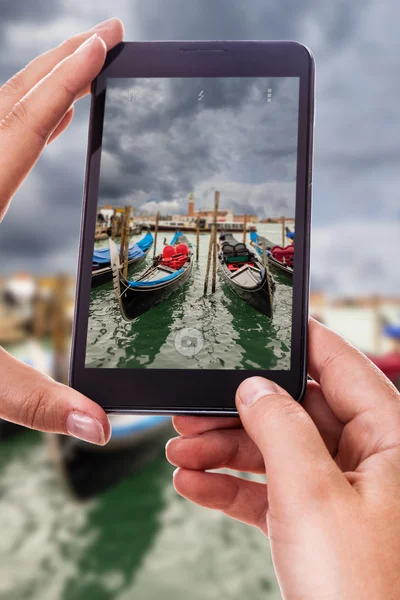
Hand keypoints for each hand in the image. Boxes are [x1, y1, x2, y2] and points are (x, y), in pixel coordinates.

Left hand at [0, 19, 123, 443]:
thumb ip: (35, 401)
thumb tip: (101, 427)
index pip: (23, 127)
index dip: (68, 81)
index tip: (101, 43)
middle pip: (6, 101)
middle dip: (59, 61)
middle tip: (102, 34)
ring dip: (35, 85)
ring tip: (76, 69)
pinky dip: (13, 117)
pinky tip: (33, 121)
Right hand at [167, 319, 399, 598]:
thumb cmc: (359, 589)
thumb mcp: (311, 492)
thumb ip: (280, 426)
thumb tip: (253, 386)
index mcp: (388, 436)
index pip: (338, 364)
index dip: (295, 342)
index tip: (254, 327)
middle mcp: (367, 457)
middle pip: (294, 410)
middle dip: (237, 411)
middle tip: (191, 409)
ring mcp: (340, 491)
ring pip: (275, 451)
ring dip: (224, 450)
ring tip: (178, 452)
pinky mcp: (316, 523)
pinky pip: (269, 491)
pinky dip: (230, 487)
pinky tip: (192, 484)